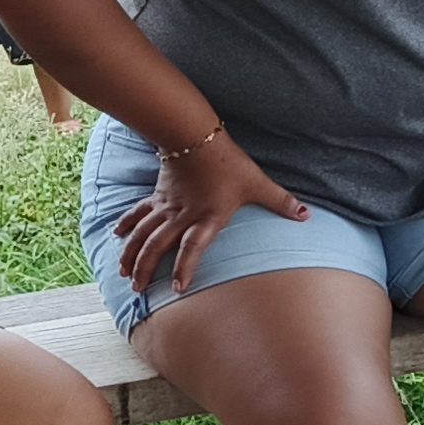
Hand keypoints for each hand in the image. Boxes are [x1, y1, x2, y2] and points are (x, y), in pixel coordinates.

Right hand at [113, 129, 305, 295]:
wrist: (196, 135)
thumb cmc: (229, 162)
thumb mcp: (258, 183)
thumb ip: (281, 202)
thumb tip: (306, 215)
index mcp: (206, 217)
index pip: (193, 248)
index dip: (184, 269)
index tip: (178, 289)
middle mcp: (182, 216)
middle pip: (158, 246)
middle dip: (146, 268)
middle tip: (137, 289)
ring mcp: (166, 206)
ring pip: (143, 233)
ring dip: (131, 254)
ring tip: (123, 274)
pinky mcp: (157, 195)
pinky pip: (138, 213)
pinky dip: (126, 225)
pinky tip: (116, 237)